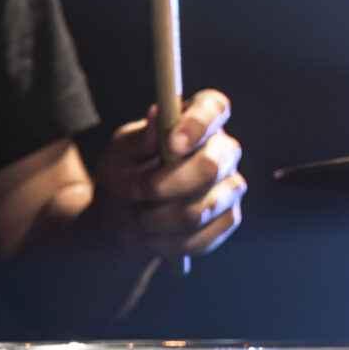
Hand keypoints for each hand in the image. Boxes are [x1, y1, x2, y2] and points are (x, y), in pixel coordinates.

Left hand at [93, 88, 244, 257]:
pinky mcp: (227, 219)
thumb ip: (138, 140)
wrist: (123, 214)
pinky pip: (203, 236)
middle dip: (169, 184)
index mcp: (198, 118)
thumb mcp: (118, 154)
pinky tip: (149, 237)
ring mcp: (230, 185)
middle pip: (213, 164)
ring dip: (160, 218)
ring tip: (135, 219)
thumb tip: (158, 117)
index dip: (197, 125)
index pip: (213, 108)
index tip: (171, 144)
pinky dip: (168, 241)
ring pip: (204, 207)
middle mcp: (222, 148)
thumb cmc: (123, 173)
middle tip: (137, 193)